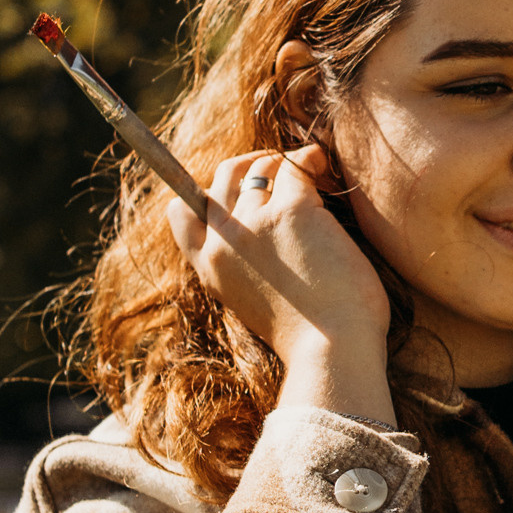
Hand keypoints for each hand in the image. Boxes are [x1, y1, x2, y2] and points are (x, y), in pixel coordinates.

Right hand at [167, 148, 395, 423]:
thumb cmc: (309, 338)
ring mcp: (254, 223)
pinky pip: (295, 168)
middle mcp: (224, 242)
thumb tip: (264, 242)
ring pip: (262, 168)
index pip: (181, 212)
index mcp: (210, 270)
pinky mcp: (292, 211)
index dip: (202, 191)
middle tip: (275, 165)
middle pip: (222, 177)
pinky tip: (321, 165)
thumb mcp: (255, 304)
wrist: (330, 352)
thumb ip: (246, 270)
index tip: (233, 189)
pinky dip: (309, 160)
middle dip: (247, 163)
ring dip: (285, 162)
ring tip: (310, 167)